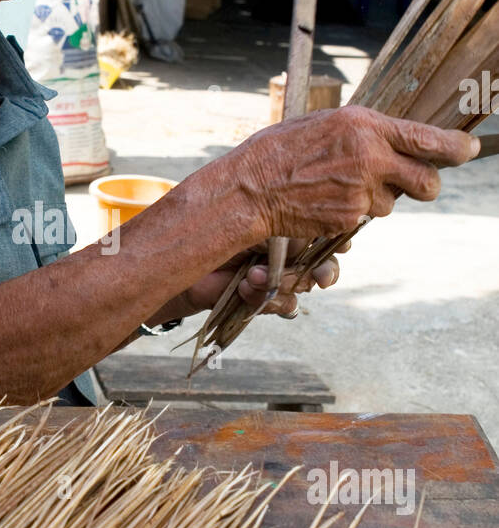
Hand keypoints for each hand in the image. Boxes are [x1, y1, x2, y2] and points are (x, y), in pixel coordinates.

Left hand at [151, 239, 349, 322]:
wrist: (185, 261)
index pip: (327, 234)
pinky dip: (267, 299)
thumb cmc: (217, 230)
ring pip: (304, 287)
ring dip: (284, 282)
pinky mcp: (263, 300)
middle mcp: (290, 254)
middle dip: (325, 272)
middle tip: (320, 277)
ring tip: (253, 275)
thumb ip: (283, 230)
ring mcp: (278, 278)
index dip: (339, 241)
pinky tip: (245, 289)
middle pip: (324, 266)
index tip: (342, 245)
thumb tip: (303, 242)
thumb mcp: (254, 222)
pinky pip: (285, 305)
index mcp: (291, 227)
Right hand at [235, 108, 478, 241]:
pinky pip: (364, 218)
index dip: (455, 148)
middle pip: (426, 182)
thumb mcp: (324, 124)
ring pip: (391, 204)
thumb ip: (362, 132)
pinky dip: (351, 213)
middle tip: (413, 184)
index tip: (468, 149)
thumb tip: (392, 140)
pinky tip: (324, 200)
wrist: (250, 187)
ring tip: (338, 186)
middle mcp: (370, 158)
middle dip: (424, 186)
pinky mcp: (349, 219)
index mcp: (365, 126)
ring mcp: (361, 192)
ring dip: (376, 199)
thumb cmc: (279, 150)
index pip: (427, 139)